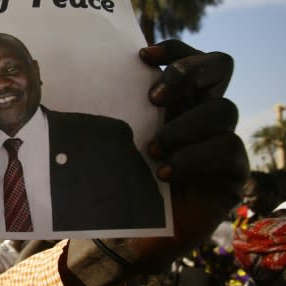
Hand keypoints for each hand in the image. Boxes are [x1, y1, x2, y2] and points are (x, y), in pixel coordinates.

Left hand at [65, 40, 247, 285]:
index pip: (191, 57)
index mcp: (177, 102)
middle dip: (186, 73)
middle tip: (152, 99)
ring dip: (183, 125)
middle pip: (219, 66)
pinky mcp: (232, 172)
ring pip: (223, 109)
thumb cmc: (118, 186)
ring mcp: (222, 141)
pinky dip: (194, 157)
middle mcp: (203, 114)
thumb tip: (53, 84)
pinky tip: (165, 172)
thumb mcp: (108, 144)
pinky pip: (227, 148)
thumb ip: (103, 114)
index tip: (143, 56)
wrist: (131, 237)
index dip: (175, 49)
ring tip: (152, 149)